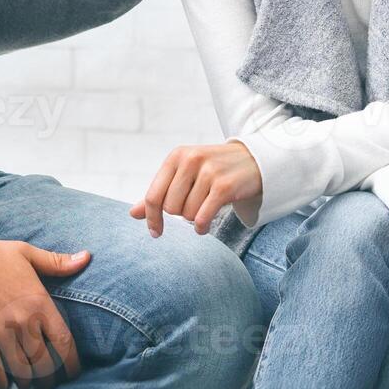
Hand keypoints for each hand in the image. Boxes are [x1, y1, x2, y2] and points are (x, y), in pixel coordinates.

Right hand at [0, 236, 89, 388]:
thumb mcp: (27, 253)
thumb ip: (57, 262)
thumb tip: (86, 257)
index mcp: (39, 302)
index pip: (63, 342)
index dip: (72, 362)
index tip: (74, 371)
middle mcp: (23, 322)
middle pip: (45, 364)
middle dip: (50, 379)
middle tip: (51, 383)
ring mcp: (1, 334)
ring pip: (22, 373)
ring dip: (28, 382)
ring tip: (30, 382)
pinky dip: (4, 382)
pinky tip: (7, 380)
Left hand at [128, 141, 262, 236]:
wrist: (256, 160)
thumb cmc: (214, 169)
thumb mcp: (185, 174)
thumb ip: (159, 192)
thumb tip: (133, 213)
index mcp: (177, 156)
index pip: (154, 196)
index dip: (152, 218)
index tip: (156, 232)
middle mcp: (191, 160)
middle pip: (170, 208)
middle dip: (180, 213)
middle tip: (194, 204)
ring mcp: (209, 172)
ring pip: (187, 215)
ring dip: (194, 218)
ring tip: (206, 206)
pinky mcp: (224, 186)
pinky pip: (202, 218)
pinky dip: (202, 227)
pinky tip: (205, 226)